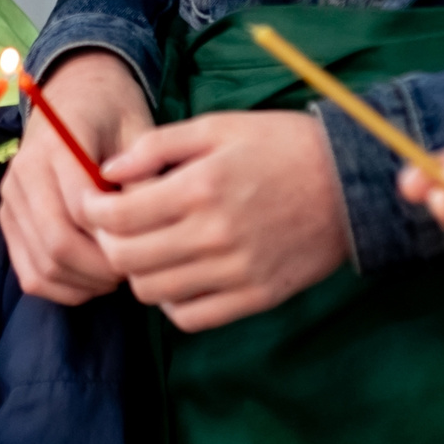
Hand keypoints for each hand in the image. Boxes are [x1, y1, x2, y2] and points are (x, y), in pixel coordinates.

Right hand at [0, 52, 153, 303]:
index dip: (117, 238)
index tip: (148, 243)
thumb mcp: (140, 132)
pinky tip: (91, 278)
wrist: (74, 92)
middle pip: (57, 244)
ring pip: (42, 266)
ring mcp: (10, 198)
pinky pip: (30, 273)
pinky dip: (63, 288)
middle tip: (134, 268)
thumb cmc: (114, 112)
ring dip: (85, 282)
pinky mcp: (7, 219)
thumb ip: (145, 178)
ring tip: (116, 273)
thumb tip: (151, 230)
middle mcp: (23, 172)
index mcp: (56, 144)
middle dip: (101, 268)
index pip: (81, 210)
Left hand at [84, 108, 348, 331]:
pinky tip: (178, 276)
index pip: (118, 217)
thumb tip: (109, 170)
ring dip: (138, 273)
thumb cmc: (281, 145)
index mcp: (200, 188)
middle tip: (114, 227)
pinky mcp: (257, 296)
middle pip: (127, 260)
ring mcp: (237, 271)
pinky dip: (173, 302)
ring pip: (153, 293)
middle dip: (108, 242)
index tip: (93, 203)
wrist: (352, 182)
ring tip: (147, 249)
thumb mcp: (217, 127)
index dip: (92, 211)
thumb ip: (157, 146)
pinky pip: (192, 317)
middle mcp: (214, 235)